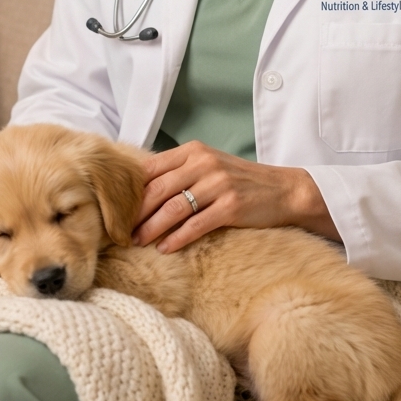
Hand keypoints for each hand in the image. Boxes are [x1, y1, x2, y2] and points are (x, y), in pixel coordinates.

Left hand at [134, 141, 339, 253]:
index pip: (151, 170)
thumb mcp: (209, 167)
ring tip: (138, 242)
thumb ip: (179, 172)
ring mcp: (217, 184)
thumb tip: (140, 191)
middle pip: (157, 190)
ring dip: (151, 228)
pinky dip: (177, 238)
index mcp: (193, 152)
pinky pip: (195, 225)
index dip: (130, 191)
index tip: (117, 210)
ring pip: (172, 208)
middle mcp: (203, 164)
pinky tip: (165, 248)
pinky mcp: (230, 207)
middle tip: (120, 232)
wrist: (284, 190)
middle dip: (135, 213)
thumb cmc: (241, 181)